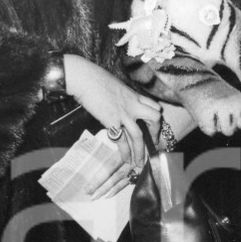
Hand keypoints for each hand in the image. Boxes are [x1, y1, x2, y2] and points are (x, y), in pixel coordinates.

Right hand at [63, 54, 162, 193]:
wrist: (84, 78)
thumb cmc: (94, 78)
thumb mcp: (114, 85)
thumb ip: (119, 95)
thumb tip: (115, 101)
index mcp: (133, 95)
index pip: (153, 106)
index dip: (156, 117)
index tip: (154, 127)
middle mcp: (133, 105)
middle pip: (154, 119)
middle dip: (155, 134)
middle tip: (152, 145)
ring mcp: (124, 114)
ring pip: (139, 136)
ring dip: (140, 152)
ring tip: (139, 163)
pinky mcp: (112, 121)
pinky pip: (122, 140)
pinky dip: (125, 152)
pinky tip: (125, 160)